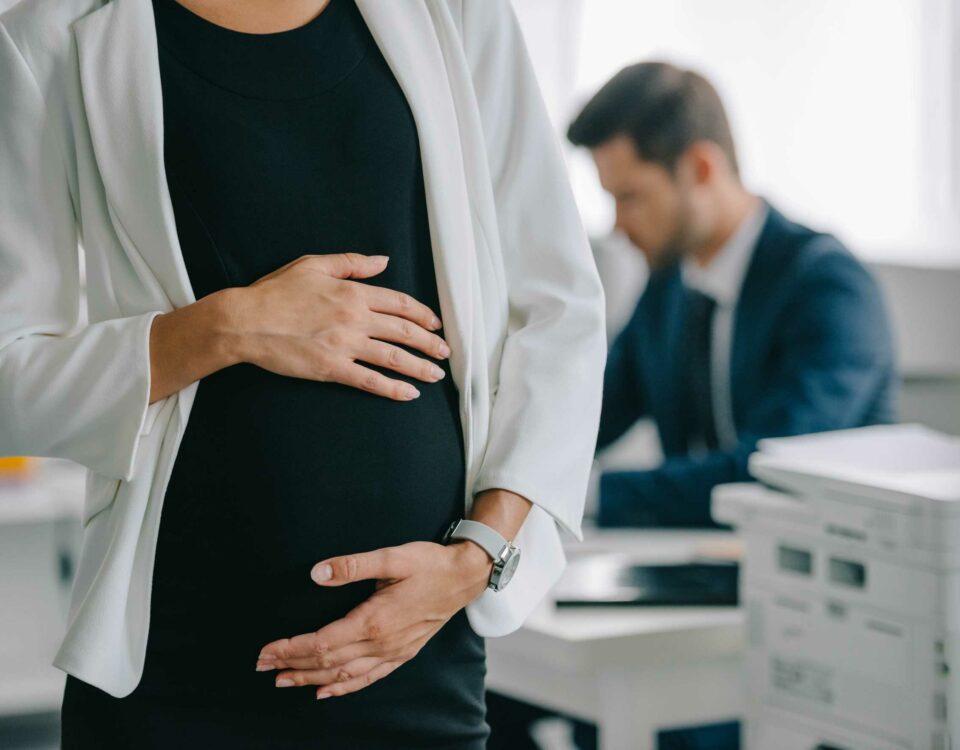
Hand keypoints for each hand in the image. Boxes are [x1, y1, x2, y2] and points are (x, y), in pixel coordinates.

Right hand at [228, 252, 452, 400]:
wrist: (245, 321)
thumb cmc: (275, 292)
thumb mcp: (314, 265)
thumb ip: (352, 263)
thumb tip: (384, 261)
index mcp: (352, 292)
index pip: (400, 303)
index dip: (422, 315)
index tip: (436, 324)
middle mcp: (354, 318)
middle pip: (403, 331)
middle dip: (430, 343)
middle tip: (445, 352)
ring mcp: (344, 344)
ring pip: (393, 356)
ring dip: (420, 366)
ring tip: (436, 374)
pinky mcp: (331, 368)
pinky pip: (369, 380)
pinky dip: (392, 388)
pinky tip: (409, 393)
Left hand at [254, 540, 492, 699]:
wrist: (464, 577)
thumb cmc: (429, 564)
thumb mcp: (392, 557)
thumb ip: (353, 565)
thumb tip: (317, 573)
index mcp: (374, 621)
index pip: (321, 643)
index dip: (290, 648)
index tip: (265, 651)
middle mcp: (381, 644)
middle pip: (327, 663)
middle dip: (292, 665)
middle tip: (262, 666)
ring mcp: (392, 653)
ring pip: (344, 676)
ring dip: (311, 680)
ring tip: (284, 680)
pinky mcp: (401, 654)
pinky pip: (367, 679)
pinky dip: (343, 688)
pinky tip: (326, 691)